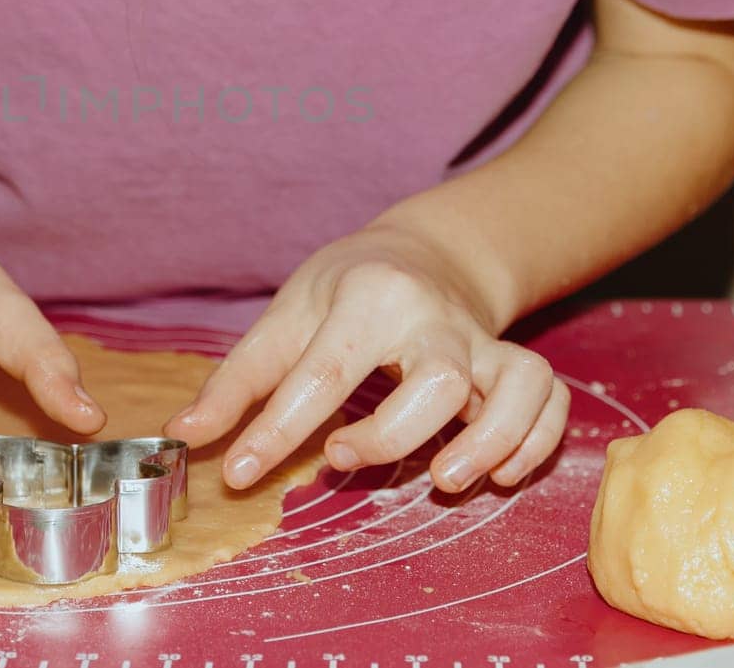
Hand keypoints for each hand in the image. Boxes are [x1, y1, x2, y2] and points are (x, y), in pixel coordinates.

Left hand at [163, 220, 567, 494]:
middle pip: (439, 383)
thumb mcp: (287, 315)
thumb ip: (238, 379)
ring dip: (489, 442)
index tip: (237, 473)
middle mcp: (435, 318)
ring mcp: (484, 342)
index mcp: (368, 297)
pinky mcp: (516, 363)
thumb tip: (184, 433)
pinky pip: (549, 401)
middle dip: (393, 436)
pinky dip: (535, 442)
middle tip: (342, 458)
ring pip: (515, 387)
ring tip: (445, 481)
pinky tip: (497, 474)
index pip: (324, 372)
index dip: (277, 431)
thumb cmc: (347, 287)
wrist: (426, 253)